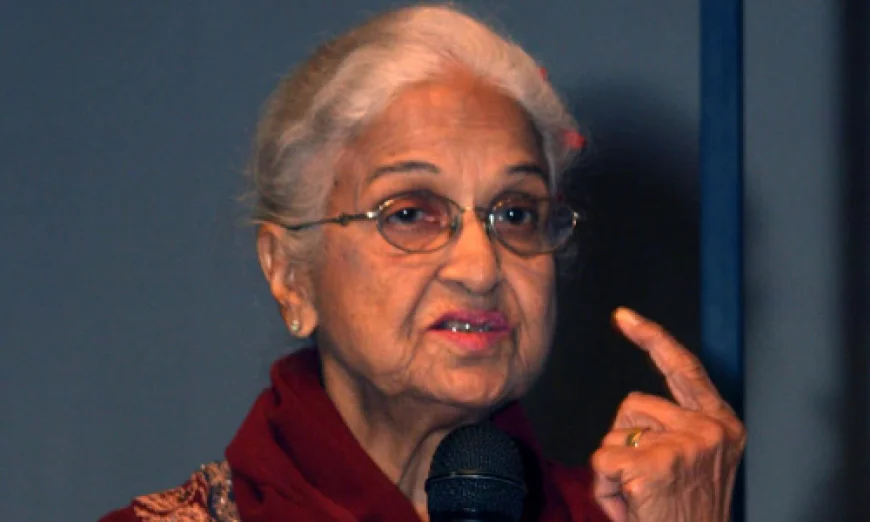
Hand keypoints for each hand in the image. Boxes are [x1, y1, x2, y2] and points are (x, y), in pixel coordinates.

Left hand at [591, 308, 745, 521]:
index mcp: (723, 424)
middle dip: (624, 441)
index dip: (652, 338)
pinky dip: (605, 489)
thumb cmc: (685, 514)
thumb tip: (633, 408)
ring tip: (639, 497)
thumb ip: (675, 428)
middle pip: (632, 404)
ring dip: (614, 468)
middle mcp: (710, 429)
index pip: (683, 368)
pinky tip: (630, 507)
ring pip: (613, 435)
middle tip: (645, 482)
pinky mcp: (656, 463)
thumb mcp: (695, 463)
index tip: (623, 317)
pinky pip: (602, 461)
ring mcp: (686, 444)